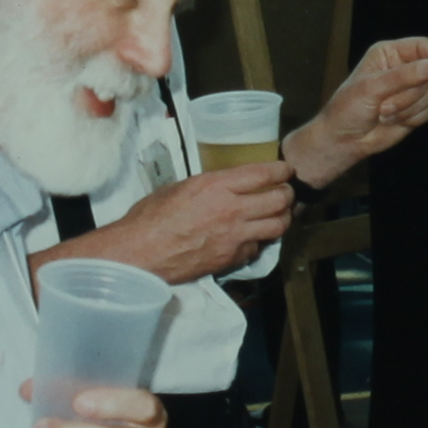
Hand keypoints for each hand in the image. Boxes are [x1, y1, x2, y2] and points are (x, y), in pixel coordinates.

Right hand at [29, 161, 293, 286]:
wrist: (140, 253)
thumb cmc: (151, 217)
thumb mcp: (180, 187)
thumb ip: (210, 185)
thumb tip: (226, 184)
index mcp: (217, 186)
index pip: (263, 174)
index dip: (281, 171)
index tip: (286, 170)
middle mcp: (232, 210)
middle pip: (279, 200)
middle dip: (287, 194)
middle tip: (285, 193)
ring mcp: (235, 236)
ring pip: (277, 226)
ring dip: (283, 218)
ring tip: (279, 215)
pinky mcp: (232, 258)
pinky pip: (258, 247)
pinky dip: (260, 240)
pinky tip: (255, 236)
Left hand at [281, 37, 427, 187]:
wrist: (344, 140)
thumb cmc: (348, 109)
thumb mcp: (372, 88)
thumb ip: (403, 76)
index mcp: (388, 54)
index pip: (422, 46)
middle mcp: (402, 68)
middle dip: (409, 94)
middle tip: (384, 105)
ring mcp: (410, 90)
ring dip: (408, 109)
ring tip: (384, 114)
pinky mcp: (415, 109)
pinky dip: (414, 119)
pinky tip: (394, 121)